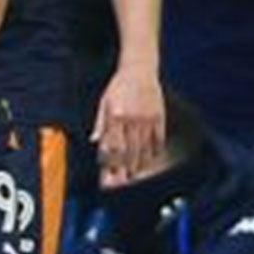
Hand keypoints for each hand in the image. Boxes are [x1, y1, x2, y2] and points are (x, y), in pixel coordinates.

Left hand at [94, 64, 164, 182]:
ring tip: (133, 176)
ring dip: (138, 165)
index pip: (113, 146)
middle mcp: (132, 119)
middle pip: (128, 152)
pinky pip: (157, 140)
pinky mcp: (159, 117)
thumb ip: (100, 123)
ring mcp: (147, 119)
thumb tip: (95, 141)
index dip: (111, 164)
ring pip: (143, 149)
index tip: (108, 177)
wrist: (140, 68)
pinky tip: (148, 161)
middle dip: (124, 170)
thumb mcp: (104, 102)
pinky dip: (153, 152)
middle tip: (121, 184)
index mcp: (116, 115)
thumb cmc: (119, 86)